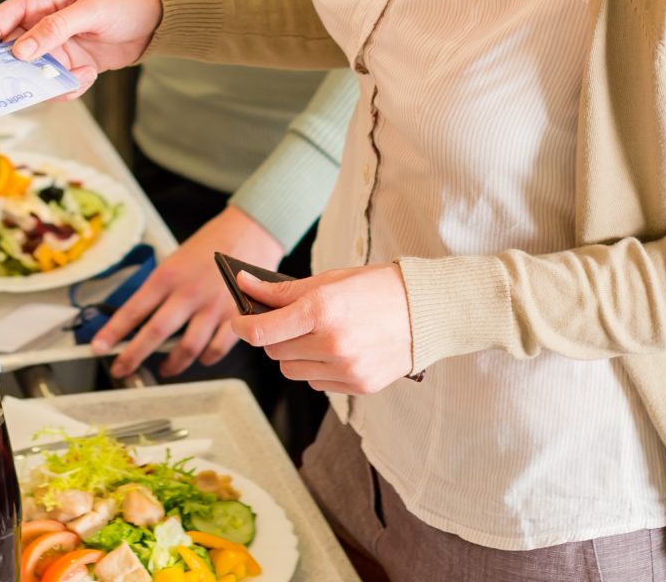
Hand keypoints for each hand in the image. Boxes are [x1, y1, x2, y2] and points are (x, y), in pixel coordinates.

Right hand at [0, 0, 162, 91]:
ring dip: (51, 83)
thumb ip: (54, 28)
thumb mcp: (90, 11)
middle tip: (33, 83)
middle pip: (6, 57)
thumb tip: (20, 50)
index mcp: (36, 2)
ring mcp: (50, 49)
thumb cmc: (123, 2)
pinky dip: (70, 86)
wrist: (152, 21)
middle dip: (17, 74)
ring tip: (79, 72)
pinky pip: (53, 87)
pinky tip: (90, 72)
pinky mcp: (65, 67)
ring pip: (30, 78)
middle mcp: (37, 27)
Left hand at [91, 206, 284, 378]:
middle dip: (132, 356)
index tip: (98, 346)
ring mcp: (213, 306)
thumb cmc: (210, 244)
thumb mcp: (175, 259)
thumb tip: (139, 317)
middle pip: (154, 334)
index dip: (112, 332)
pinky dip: (207, 358)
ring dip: (172, 365)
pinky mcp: (236, 315)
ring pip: (187, 349)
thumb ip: (160, 289)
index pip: (133, 309)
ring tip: (165, 369)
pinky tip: (201, 357)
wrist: (249, 230)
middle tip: (121, 369)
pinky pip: (218, 348)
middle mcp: (188, 292)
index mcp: (168, 275)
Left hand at [233, 264, 415, 396]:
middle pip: (274, 351)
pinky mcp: (358, 386)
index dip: (242, 325)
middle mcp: (331, 343)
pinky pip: (317, 383)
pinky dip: (317, 368)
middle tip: (285, 321)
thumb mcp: (328, 280)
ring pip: (292, 370)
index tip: (240, 319)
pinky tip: (335, 350)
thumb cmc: (375, 288)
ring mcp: (346, 368)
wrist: (426, 311)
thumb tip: (243, 285)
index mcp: (321, 310)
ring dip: (294, 354)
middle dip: (272, 336)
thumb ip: (283, 290)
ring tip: (315, 334)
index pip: (261, 331)